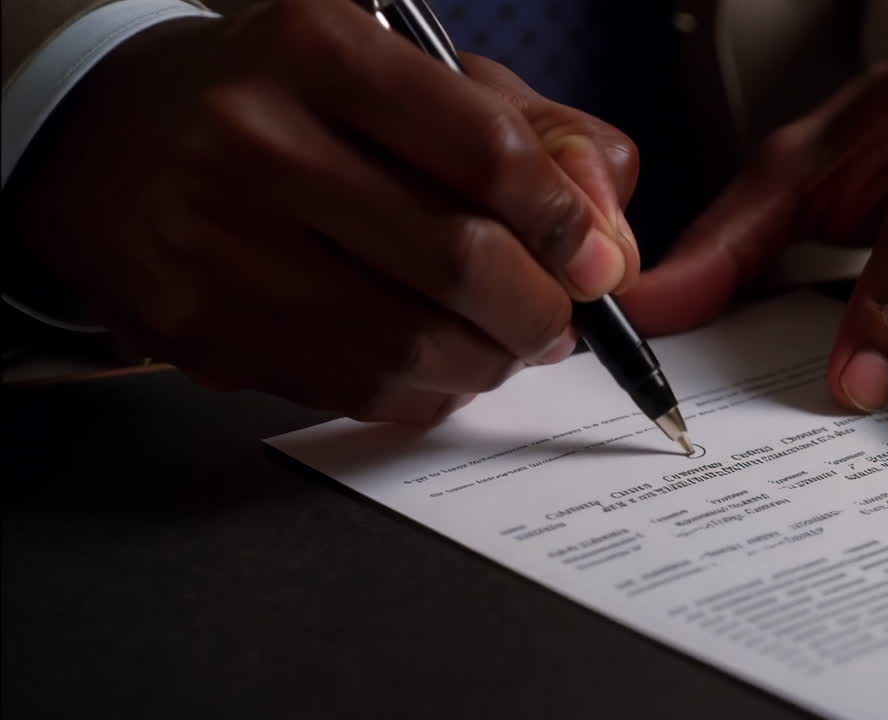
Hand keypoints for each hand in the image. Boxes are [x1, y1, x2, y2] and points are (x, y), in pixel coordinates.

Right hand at [6, 0, 638, 423]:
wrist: (110, 142)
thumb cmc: (287, 102)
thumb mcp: (410, 73)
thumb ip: (532, 135)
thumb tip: (608, 234)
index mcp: (318, 51)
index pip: (487, 151)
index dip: (566, 221)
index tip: (595, 257)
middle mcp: (256, 142)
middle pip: (458, 261)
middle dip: (542, 310)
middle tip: (561, 318)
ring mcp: (218, 245)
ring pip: (412, 345)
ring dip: (492, 360)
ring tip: (507, 341)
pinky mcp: (204, 331)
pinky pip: (356, 390)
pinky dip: (427, 390)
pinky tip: (439, 362)